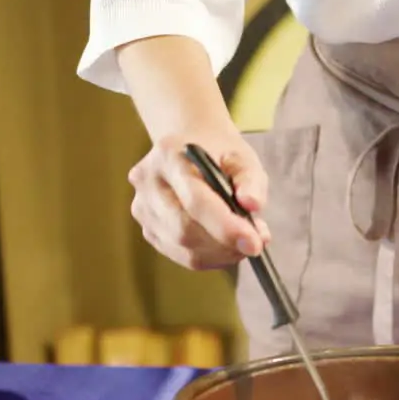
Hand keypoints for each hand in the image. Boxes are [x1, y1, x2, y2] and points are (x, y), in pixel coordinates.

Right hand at [127, 130, 270, 269]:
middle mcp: (148, 183)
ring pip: (183, 247)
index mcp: (169, 156)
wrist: (187, 143)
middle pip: (184, 229)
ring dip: (220, 253)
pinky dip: (209, 256)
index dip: (226, 227)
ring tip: (242, 241)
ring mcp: (143, 208)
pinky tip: (225, 245)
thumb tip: (252, 205)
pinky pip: (180, 255)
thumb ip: (251, 180)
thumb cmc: (218, 151)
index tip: (255, 243)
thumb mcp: (242, 157)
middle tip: (255, 243)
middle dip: (225, 244)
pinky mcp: (148, 229)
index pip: (195, 200)